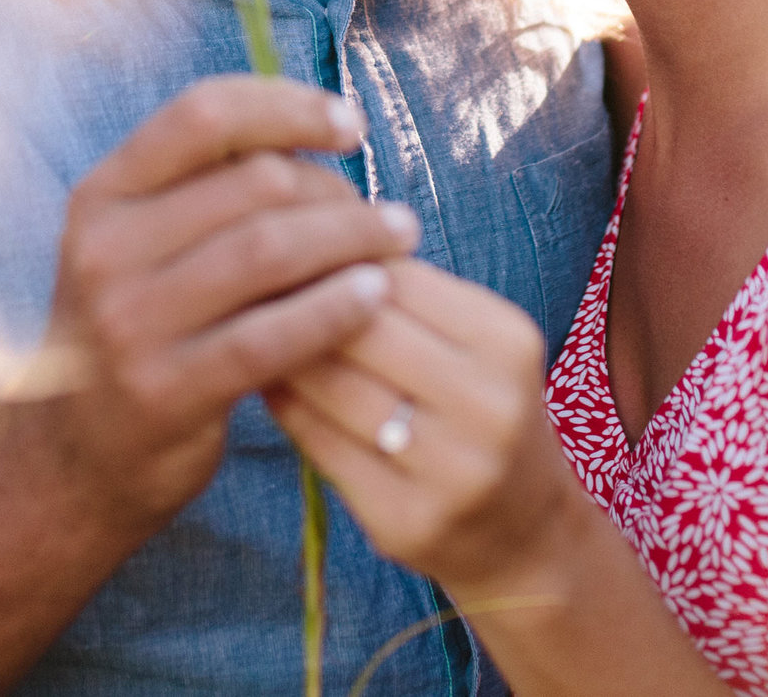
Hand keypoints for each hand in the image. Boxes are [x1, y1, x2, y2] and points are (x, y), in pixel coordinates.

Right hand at [14, 75, 422, 539]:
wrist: (75, 455)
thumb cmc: (141, 328)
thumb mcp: (141, 245)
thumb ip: (206, 189)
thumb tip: (317, 127)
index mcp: (101, 195)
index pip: (203, 115)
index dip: (287, 107)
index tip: (351, 126)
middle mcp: (104, 249)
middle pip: (253, 183)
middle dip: (336, 191)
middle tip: (387, 215)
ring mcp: (128, 322)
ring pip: (268, 251)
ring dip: (351, 240)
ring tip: (399, 243)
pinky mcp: (163, 390)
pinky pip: (270, 337)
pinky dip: (334, 309)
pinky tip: (376, 297)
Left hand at [266, 261, 585, 597]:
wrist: (523, 530)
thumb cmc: (477, 410)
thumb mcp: (470, 343)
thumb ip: (402, 296)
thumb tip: (301, 237)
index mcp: (507, 341)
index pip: (395, 276)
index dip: (330, 257)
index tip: (280, 243)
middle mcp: (489, 404)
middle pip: (361, 329)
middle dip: (298, 301)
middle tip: (244, 283)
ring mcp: (450, 470)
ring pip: (333, 386)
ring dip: (279, 352)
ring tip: (243, 329)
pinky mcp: (405, 521)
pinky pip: (320, 445)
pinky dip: (285, 407)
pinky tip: (267, 386)